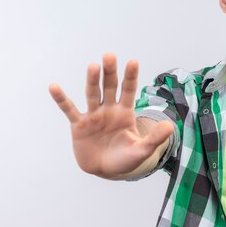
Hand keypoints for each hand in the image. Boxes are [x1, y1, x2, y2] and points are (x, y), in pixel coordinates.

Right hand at [49, 54, 172, 178]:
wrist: (105, 170)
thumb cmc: (125, 159)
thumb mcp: (142, 150)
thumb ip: (155, 138)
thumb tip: (171, 126)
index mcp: (125, 112)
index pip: (129, 90)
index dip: (130, 77)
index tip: (133, 61)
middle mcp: (109, 109)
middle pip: (110, 87)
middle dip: (110, 72)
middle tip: (109, 56)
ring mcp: (93, 116)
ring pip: (92, 94)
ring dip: (92, 81)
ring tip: (93, 66)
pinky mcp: (78, 125)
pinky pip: (69, 109)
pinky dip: (61, 99)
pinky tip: (54, 87)